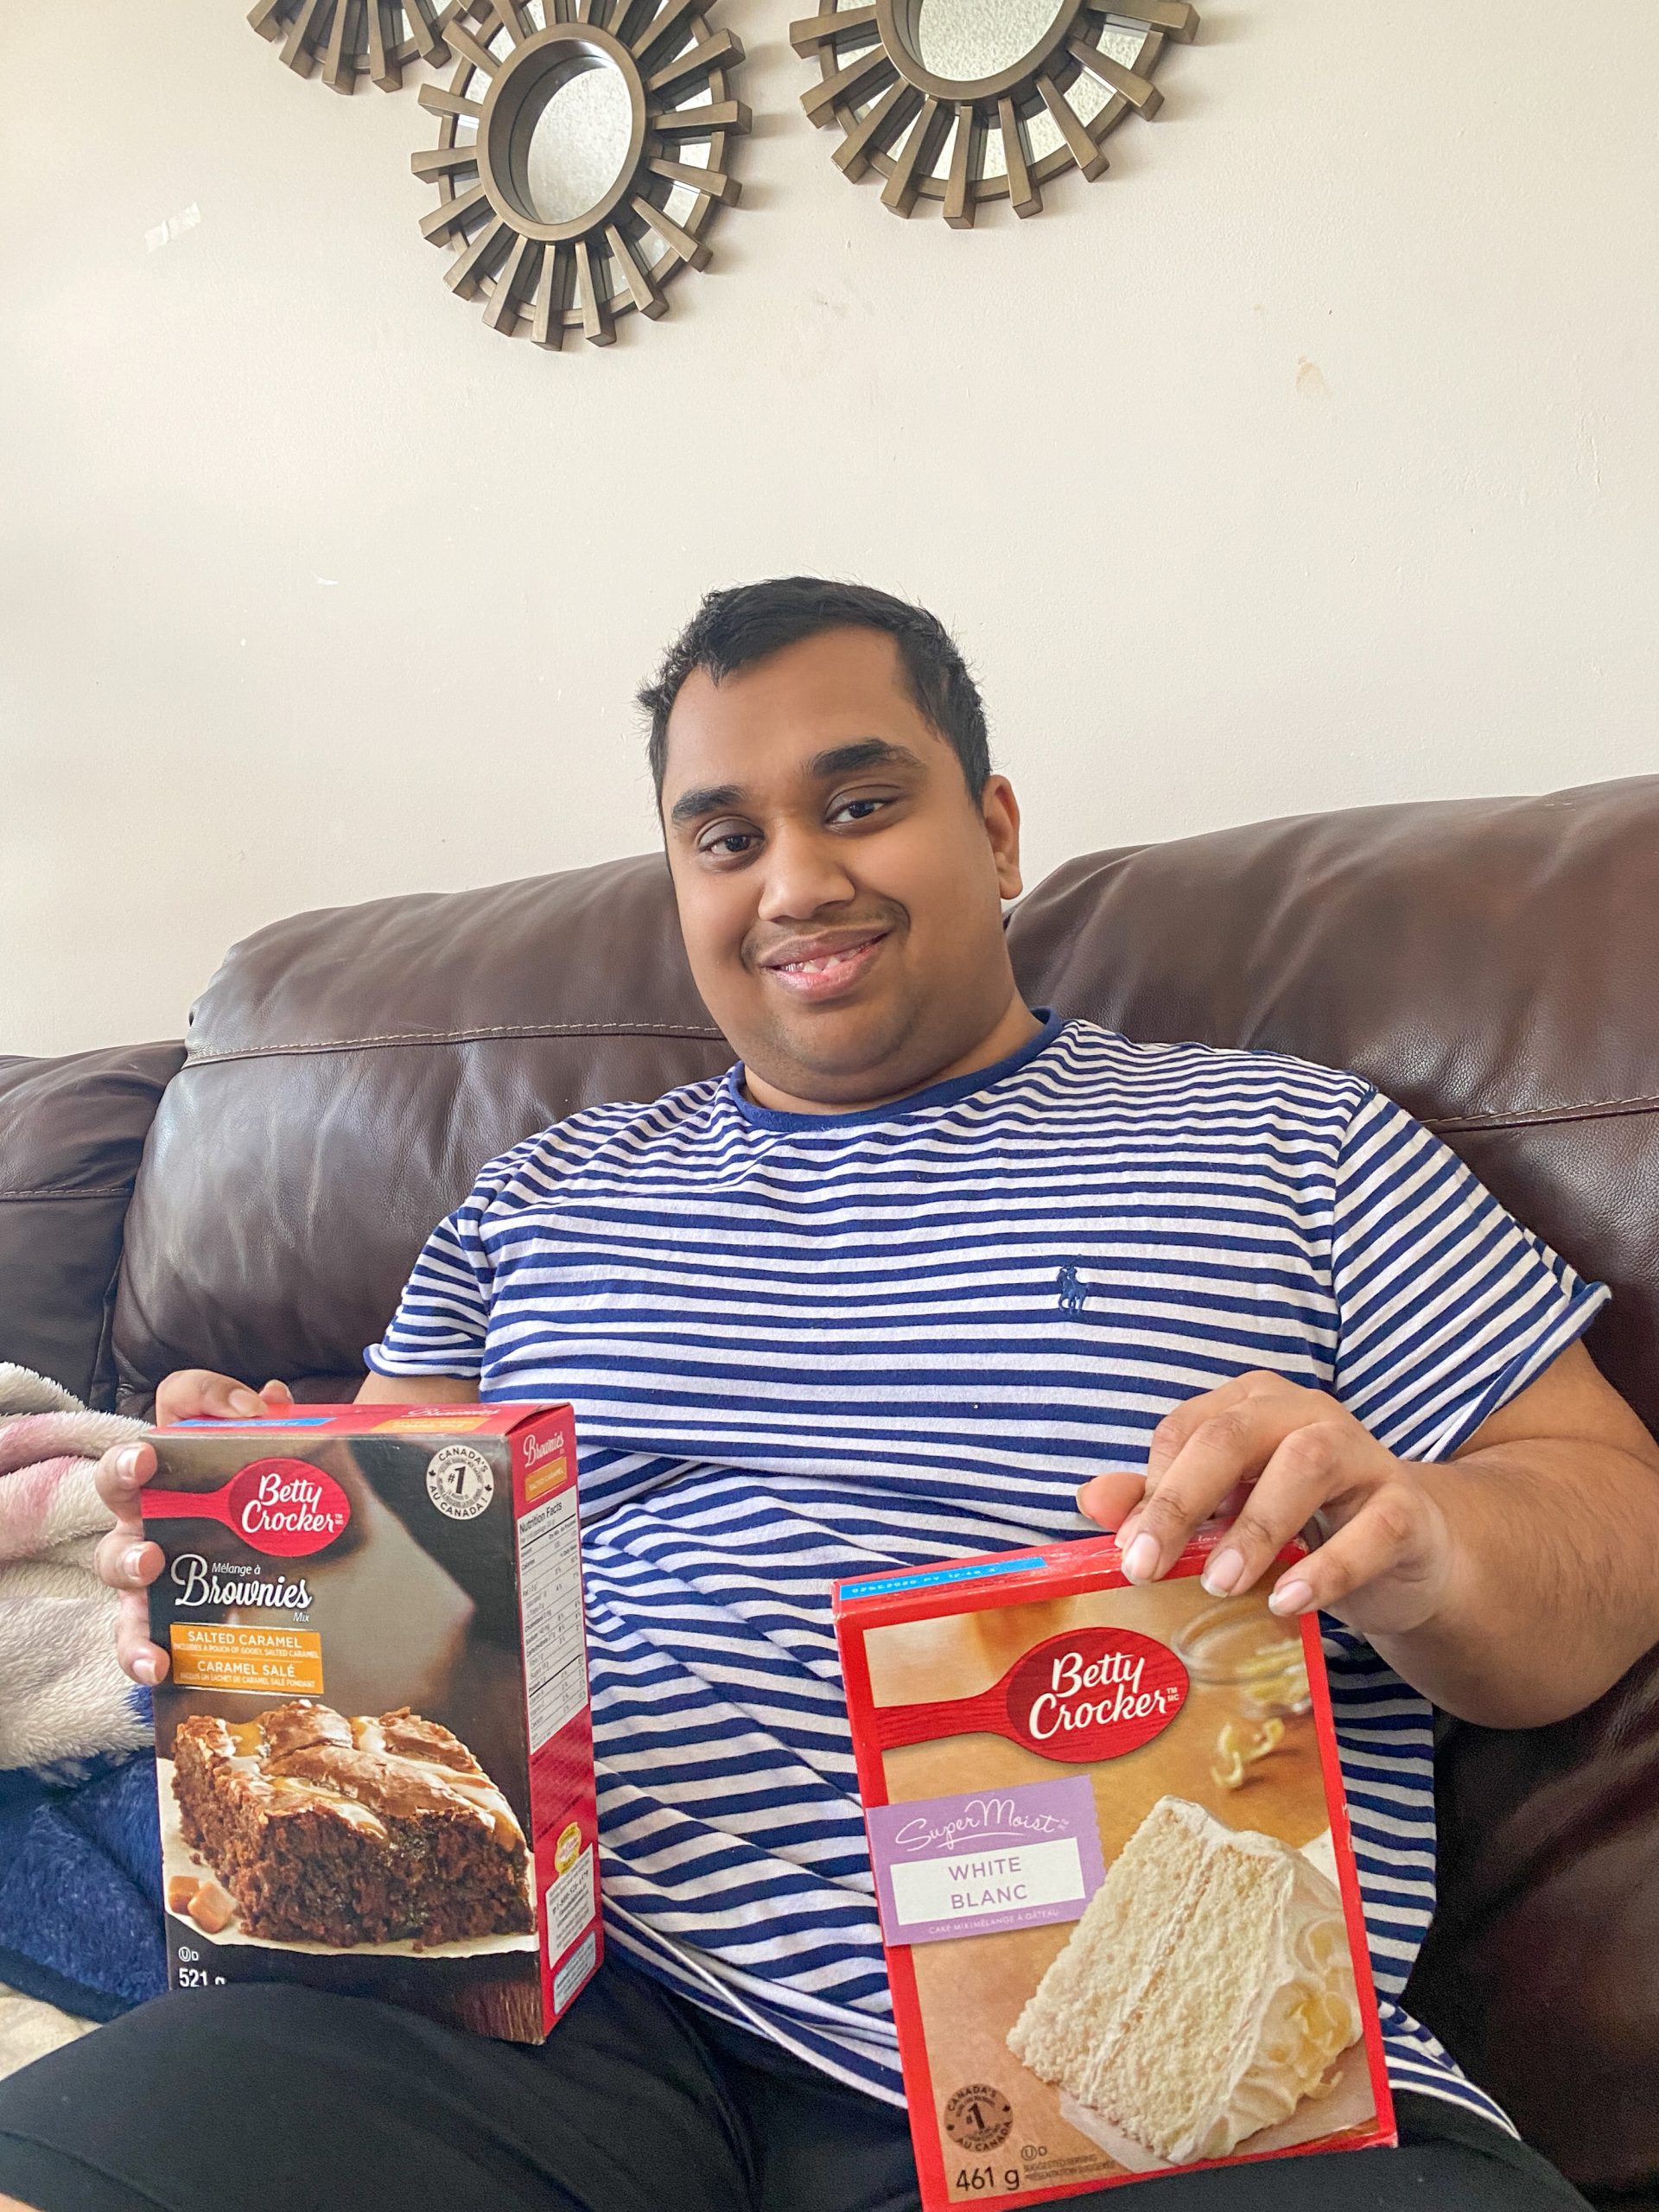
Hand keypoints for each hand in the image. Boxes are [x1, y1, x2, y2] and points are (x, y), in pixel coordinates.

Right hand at [94, 1370, 293, 1684]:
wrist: (309, 1569)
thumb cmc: (278, 1507)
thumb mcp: (295, 1468)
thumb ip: (287, 1431)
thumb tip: (274, 1398)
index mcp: (189, 1455)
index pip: (180, 1402)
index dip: (207, 1394)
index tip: (249, 1408)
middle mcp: (155, 1502)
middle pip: (116, 1478)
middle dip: (121, 1471)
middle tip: (141, 1467)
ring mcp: (149, 1559)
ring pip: (114, 1558)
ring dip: (128, 1558)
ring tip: (150, 1564)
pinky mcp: (158, 1614)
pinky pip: (134, 1635)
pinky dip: (139, 1651)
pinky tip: (160, 1664)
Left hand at [1075, 1370, 1454, 1640]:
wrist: (1405, 1555)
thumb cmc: (1301, 1524)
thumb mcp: (1227, 1513)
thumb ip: (1162, 1502)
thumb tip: (1091, 1501)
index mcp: (1251, 1406)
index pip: (1187, 1429)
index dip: (1151, 1488)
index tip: (1125, 1549)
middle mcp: (1305, 1414)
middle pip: (1234, 1436)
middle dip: (1181, 1501)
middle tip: (1146, 1566)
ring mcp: (1362, 1454)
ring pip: (1306, 1464)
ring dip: (1254, 1527)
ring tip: (1221, 1585)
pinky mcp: (1406, 1507)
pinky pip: (1372, 1528)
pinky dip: (1327, 1567)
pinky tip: (1289, 1602)